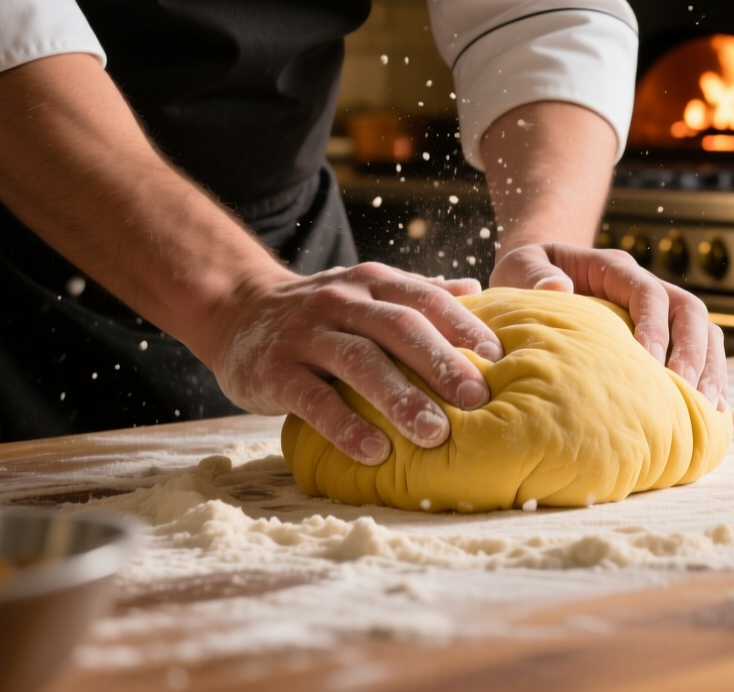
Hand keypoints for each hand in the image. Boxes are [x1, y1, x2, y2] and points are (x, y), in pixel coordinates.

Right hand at [204, 263, 503, 463]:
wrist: (236, 309)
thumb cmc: (322, 310)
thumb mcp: (367, 289)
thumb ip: (418, 292)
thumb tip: (476, 291)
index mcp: (372, 282)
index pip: (424, 299)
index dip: (462, 325)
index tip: (498, 356)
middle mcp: (341, 301)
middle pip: (398, 328)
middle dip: (441, 363)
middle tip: (477, 398)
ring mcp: (305, 335)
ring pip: (359, 362)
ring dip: (400, 398)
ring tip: (436, 434)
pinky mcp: (273, 371)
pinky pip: (313, 400)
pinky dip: (346, 427)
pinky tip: (375, 452)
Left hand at [491, 243, 728, 409]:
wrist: (535, 276)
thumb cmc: (526, 276)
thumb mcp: (520, 267)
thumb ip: (533, 275)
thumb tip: (558, 288)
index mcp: (615, 269)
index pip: (648, 292)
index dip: (654, 326)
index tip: (650, 362)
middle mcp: (645, 286)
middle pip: (689, 311)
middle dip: (693, 351)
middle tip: (688, 391)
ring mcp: (659, 311)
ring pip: (704, 330)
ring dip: (710, 367)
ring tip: (709, 407)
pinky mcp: (663, 335)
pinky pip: (700, 350)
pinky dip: (709, 376)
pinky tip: (710, 410)